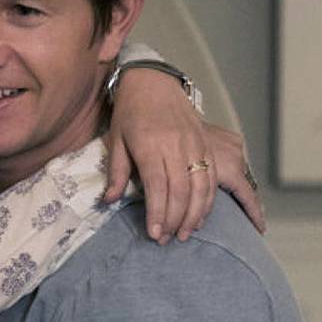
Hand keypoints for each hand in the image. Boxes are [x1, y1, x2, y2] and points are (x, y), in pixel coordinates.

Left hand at [105, 68, 266, 241]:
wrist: (153, 81)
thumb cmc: (130, 112)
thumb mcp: (116, 140)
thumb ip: (116, 172)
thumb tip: (108, 201)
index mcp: (150, 145)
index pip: (157, 186)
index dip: (158, 213)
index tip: (154, 234)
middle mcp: (176, 145)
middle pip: (181, 190)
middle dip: (175, 219)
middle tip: (168, 240)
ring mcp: (194, 144)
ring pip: (202, 185)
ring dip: (195, 213)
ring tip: (184, 233)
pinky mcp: (205, 143)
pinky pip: (213, 175)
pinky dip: (209, 199)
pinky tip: (200, 215)